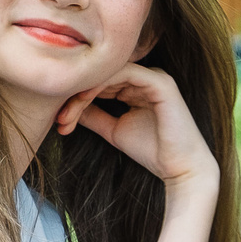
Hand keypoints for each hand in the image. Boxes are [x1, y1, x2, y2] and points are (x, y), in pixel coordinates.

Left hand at [57, 63, 217, 195]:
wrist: (181, 169)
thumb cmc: (152, 151)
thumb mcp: (113, 130)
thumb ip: (93, 115)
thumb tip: (67, 106)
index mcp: (135, 87)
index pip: (100, 81)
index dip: (76, 95)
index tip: (59, 120)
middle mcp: (144, 77)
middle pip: (101, 75)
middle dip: (76, 95)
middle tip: (59, 119)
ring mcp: (153, 77)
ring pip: (108, 72)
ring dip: (84, 91)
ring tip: (68, 114)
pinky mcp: (160, 82)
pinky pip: (124, 73)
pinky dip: (101, 85)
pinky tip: (84, 100)